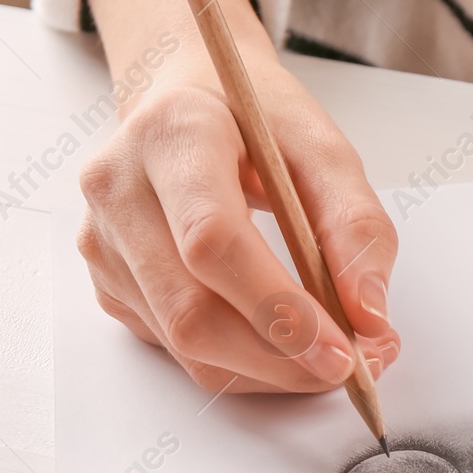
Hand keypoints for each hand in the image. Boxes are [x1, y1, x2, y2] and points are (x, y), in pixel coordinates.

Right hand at [78, 0, 397, 392]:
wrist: (188, 101)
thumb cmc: (253, 119)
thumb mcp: (322, 147)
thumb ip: (357, 226)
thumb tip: (368, 316)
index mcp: (170, 136)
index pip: (213, 243)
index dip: (280, 312)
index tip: (342, 351)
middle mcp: (119, 190)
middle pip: (193, 313)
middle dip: (282, 359)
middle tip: (354, 368)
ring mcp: (104, 242)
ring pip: (187, 345)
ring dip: (270, 371)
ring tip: (330, 354)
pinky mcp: (108, 283)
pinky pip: (178, 351)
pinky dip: (244, 363)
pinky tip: (284, 342)